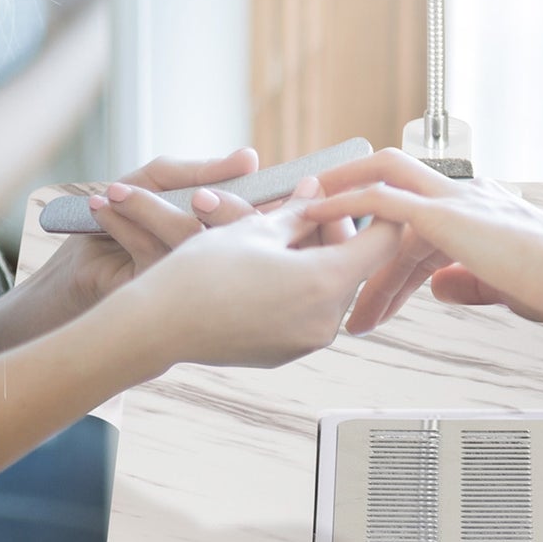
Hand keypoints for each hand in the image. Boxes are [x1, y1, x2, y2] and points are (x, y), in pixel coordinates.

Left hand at [51, 147, 262, 310]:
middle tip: (199, 194)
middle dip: (221, 204)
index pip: (258, 219)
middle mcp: (212, 263)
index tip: (248, 171)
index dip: (260, 198)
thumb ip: (200, 172)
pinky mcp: (156, 294)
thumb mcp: (158, 182)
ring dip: (151, 207)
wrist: (75, 262)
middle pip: (239, 234)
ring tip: (118, 191)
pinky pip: (152, 251)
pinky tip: (102, 207)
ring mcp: (186, 283)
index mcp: (223, 236)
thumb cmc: (122, 217)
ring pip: (189, 238)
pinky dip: (124, 222)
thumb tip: (250, 159)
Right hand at [135, 178, 402, 367]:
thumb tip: (318, 190)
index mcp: (325, 281)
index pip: (383, 240)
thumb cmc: (201, 273)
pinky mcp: (288, 352)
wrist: (158, 325)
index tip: (363, 194)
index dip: (379, 211)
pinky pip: (309, 312)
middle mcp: (326, 319)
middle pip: (356, 266)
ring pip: (332, 289)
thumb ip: (296, 210)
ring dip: (318, 259)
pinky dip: (300, 285)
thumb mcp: (253, 229)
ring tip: (280, 235)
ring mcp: (308, 341)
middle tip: (307, 208)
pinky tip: (268, 267)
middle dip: (337, 233)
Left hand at [302, 148, 542, 332]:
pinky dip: (345, 204)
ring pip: (379, 179)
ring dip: (336, 196)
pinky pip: (382, 199)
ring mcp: (451, 199)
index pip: (410, 220)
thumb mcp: (501, 287)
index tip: (349, 273)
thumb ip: (467, 282)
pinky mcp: (444, 212)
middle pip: (387, 174)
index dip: (377, 250)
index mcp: (472, 210)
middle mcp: (459, 195)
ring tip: (296, 216)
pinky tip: (316, 215)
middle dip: (344, 189)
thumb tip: (438, 287)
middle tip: (305, 214)